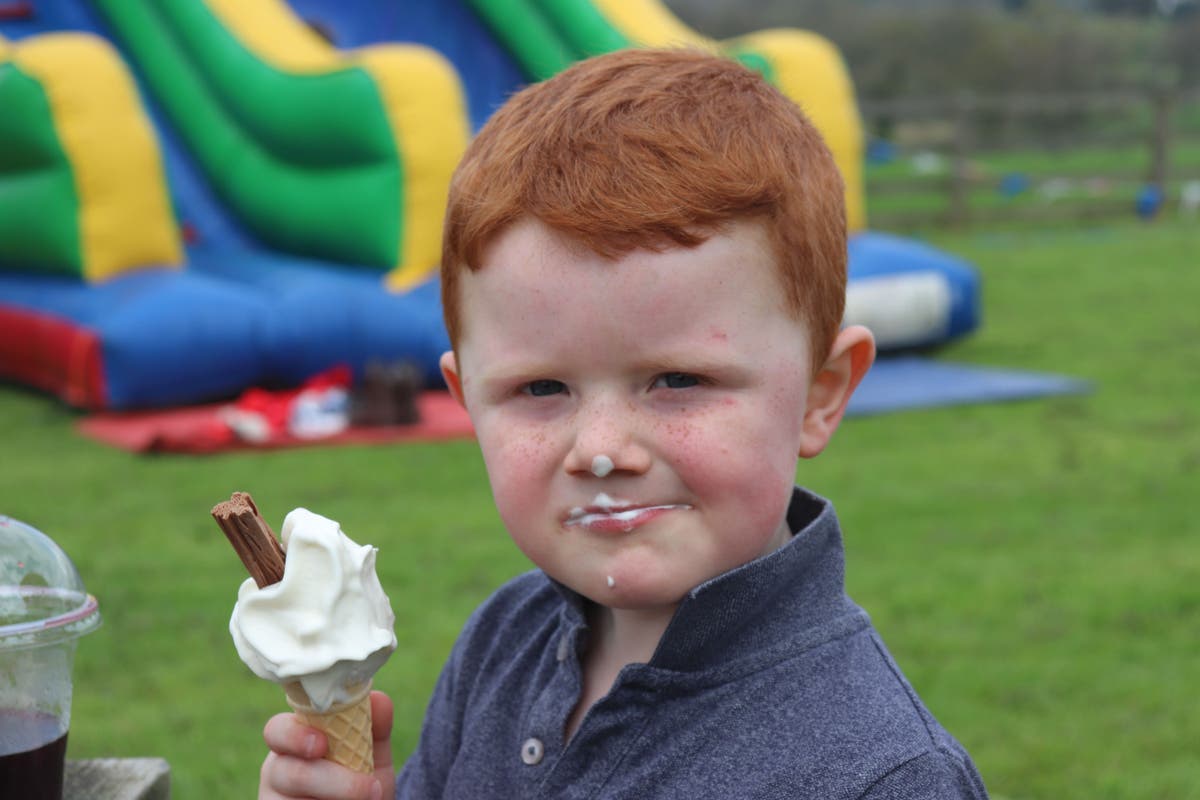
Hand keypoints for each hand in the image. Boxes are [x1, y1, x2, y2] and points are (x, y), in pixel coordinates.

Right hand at [259, 690, 394, 799]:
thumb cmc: (363, 775)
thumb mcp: (374, 752)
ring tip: (371, 798)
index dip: (294, 736)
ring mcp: (275, 798)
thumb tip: (377, 698)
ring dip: (336, 799)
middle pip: (283, 770)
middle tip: (366, 786)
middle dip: (326, 779)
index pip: (277, 730)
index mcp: (294, 740)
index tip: (322, 744)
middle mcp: (277, 768)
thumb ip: (376, 726)